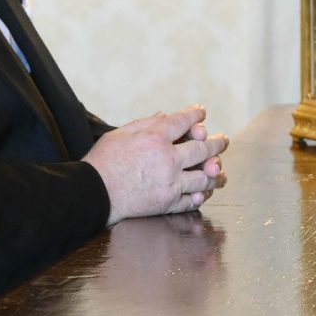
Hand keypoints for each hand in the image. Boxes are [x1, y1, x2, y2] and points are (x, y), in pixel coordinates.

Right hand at [84, 105, 227, 223]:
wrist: (92, 194)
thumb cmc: (102, 162)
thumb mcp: (119, 134)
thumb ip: (145, 124)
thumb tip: (164, 116)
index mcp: (156, 137)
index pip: (185, 121)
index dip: (196, 115)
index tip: (201, 113)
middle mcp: (168, 159)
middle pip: (203, 149)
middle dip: (217, 143)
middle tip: (223, 140)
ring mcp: (171, 183)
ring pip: (205, 178)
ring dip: (216, 173)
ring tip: (220, 171)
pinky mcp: (167, 203)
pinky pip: (192, 200)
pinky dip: (201, 195)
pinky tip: (204, 192)